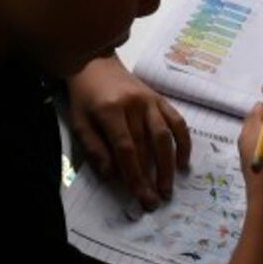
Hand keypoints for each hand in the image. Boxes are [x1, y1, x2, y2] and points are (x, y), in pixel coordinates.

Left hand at [67, 55, 190, 208]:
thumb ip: (94, 148)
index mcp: (111, 109)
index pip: (126, 148)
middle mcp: (134, 104)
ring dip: (169, 165)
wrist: (95, 63)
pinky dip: (183, 142)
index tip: (140, 196)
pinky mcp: (160, 98)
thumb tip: (111, 175)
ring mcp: (150, 100)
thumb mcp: (79, 121)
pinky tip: (183, 162)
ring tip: (168, 188)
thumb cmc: (84, 96)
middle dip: (151, 176)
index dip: (134, 174)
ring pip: (165, 136)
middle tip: (155, 200)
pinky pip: (177, 121)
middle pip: (146, 146)